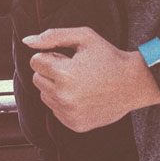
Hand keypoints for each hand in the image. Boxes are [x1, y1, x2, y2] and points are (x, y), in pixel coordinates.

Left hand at [24, 27, 159, 131]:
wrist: (133, 83)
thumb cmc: (108, 57)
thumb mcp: (83, 37)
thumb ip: (52, 36)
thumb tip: (26, 41)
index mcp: (64, 73)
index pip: (35, 61)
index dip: (50, 55)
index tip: (65, 56)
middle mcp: (64, 96)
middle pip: (37, 79)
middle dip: (50, 72)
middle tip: (73, 68)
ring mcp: (69, 113)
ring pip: (45, 96)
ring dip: (55, 87)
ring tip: (78, 82)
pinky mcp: (75, 124)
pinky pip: (56, 111)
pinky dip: (64, 103)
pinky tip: (82, 96)